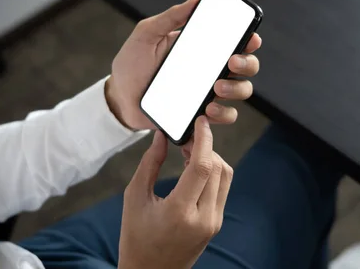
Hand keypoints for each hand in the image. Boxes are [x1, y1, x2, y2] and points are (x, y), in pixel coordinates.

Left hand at [108, 0, 261, 129]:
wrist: (119, 98)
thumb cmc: (132, 64)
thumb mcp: (147, 34)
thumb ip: (170, 16)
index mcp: (201, 47)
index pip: (234, 41)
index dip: (249, 39)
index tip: (250, 38)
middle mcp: (209, 69)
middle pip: (246, 65)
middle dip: (247, 63)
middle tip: (231, 62)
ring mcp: (207, 92)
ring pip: (241, 90)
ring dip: (237, 89)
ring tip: (216, 89)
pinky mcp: (200, 113)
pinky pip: (224, 115)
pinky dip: (223, 113)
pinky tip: (207, 109)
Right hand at [119, 117, 232, 268]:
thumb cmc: (136, 237)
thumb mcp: (135, 197)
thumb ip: (150, 163)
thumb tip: (162, 136)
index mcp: (180, 211)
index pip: (203, 166)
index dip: (204, 139)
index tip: (200, 121)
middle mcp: (203, 218)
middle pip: (218, 167)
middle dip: (206, 146)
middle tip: (187, 138)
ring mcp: (213, 222)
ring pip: (225, 176)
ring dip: (211, 158)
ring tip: (190, 152)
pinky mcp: (216, 224)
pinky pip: (223, 188)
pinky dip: (213, 172)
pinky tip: (195, 168)